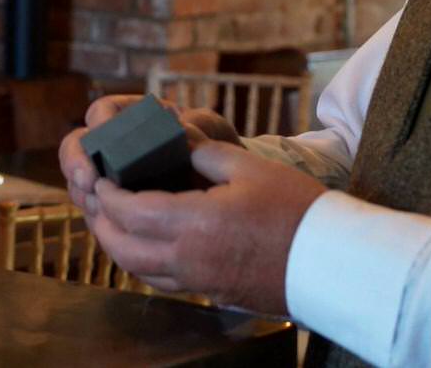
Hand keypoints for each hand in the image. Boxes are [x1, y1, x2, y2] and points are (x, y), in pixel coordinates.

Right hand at [58, 93, 244, 206]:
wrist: (227, 199)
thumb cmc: (218, 157)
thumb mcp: (214, 134)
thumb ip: (202, 125)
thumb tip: (183, 125)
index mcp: (134, 121)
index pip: (103, 112)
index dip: (99, 121)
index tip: (102, 131)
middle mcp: (114, 148)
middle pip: (77, 146)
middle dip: (74, 161)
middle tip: (87, 180)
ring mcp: (110, 180)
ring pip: (79, 182)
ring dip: (81, 192)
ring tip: (95, 205)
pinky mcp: (113, 211)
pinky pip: (94, 213)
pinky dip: (95, 218)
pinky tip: (106, 224)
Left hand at [64, 139, 324, 314]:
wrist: (332, 262)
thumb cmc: (296, 209)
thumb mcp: (248, 166)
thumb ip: (202, 151)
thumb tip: (174, 136)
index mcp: (193, 223)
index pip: (128, 211)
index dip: (107, 193)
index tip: (101, 175)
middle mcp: (188, 258)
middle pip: (121, 247)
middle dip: (101, 221)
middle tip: (98, 198)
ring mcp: (199, 281)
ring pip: (138, 269)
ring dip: (118, 244)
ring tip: (116, 220)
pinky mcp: (212, 292)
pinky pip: (161, 282)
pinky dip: (143, 262)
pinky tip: (149, 243)